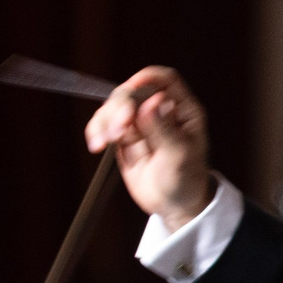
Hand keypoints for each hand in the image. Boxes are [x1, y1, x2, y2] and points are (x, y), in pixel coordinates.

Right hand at [86, 67, 213, 227]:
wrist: (173, 204)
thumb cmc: (186, 179)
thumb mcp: (179, 156)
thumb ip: (164, 130)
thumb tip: (150, 103)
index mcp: (183, 109)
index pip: (166, 80)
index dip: (148, 78)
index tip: (132, 88)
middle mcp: (160, 110)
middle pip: (134, 91)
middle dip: (121, 106)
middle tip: (118, 130)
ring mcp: (141, 122)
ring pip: (115, 105)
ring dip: (105, 119)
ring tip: (104, 142)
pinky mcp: (124, 135)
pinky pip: (105, 123)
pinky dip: (97, 129)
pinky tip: (97, 143)